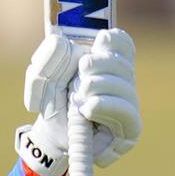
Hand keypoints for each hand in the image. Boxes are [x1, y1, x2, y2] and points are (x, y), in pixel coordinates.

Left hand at [18, 29, 140, 175]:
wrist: (50, 136)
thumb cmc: (53, 102)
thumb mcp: (43, 75)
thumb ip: (51, 55)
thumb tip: (61, 39)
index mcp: (107, 65)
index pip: (124, 45)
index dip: (116, 40)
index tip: (101, 40)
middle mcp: (123, 83)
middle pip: (122, 63)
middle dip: (98, 64)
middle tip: (78, 76)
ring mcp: (129, 105)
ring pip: (122, 86)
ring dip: (95, 87)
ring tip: (77, 98)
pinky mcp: (130, 128)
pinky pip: (125, 110)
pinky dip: (103, 106)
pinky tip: (87, 109)